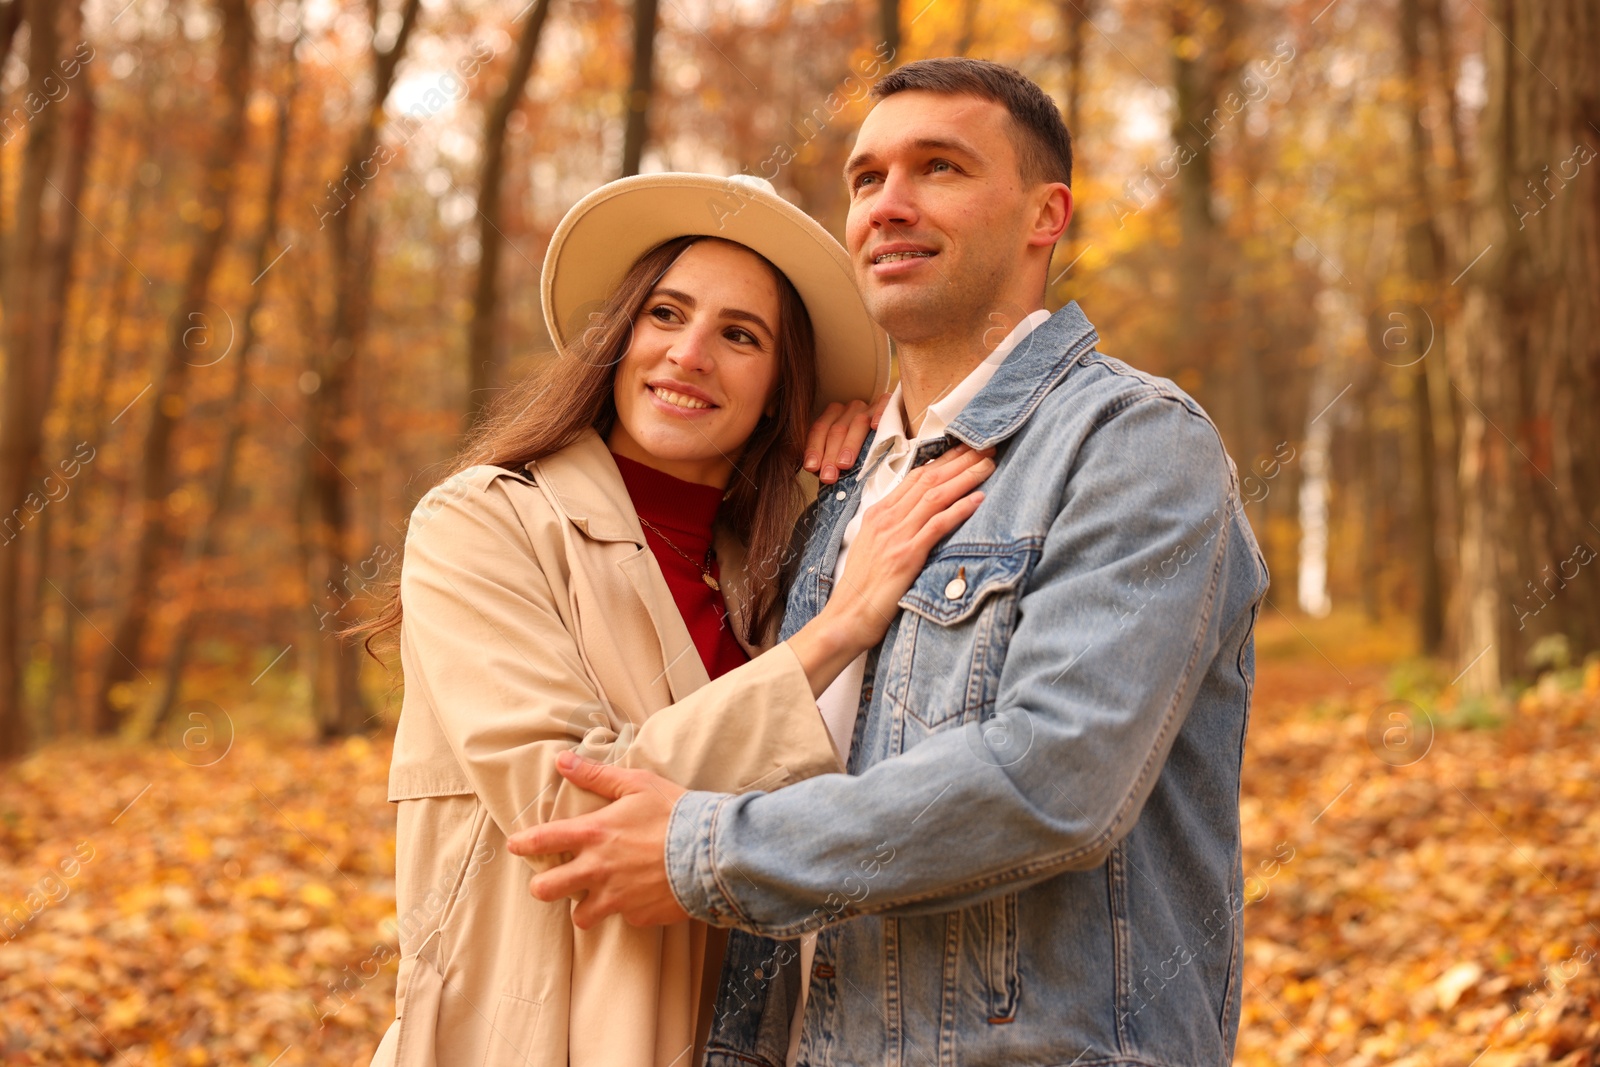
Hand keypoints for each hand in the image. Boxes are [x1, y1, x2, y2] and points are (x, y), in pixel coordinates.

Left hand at [506, 751, 690, 928]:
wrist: (712, 853)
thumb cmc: (675, 813)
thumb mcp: (637, 784)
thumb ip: (596, 775)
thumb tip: (563, 760)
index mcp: (594, 834)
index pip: (543, 841)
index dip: (523, 844)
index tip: (516, 845)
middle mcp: (597, 869)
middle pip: (546, 890)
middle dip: (543, 887)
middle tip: (552, 880)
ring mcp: (616, 897)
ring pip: (580, 916)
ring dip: (585, 906)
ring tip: (597, 894)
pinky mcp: (637, 916)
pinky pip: (622, 917)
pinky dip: (626, 908)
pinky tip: (641, 894)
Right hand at [788, 444, 993, 694]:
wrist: (847, 616)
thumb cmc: (861, 588)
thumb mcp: (873, 547)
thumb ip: (893, 528)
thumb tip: (916, 516)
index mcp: (878, 514)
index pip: (916, 477)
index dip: (944, 460)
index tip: (966, 450)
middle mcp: (887, 518)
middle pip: (929, 479)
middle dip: (960, 461)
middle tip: (986, 448)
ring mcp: (896, 535)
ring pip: (936, 495)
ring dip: (966, 477)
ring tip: (989, 465)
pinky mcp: (907, 555)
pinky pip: (938, 525)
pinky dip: (960, 509)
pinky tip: (979, 498)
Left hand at [803, 392, 892, 483]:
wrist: (893, 439)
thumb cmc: (864, 453)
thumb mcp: (843, 456)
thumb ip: (830, 461)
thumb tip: (822, 475)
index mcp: (833, 416)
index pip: (819, 429)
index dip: (814, 448)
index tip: (812, 467)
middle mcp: (850, 409)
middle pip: (837, 429)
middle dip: (831, 454)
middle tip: (829, 476)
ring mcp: (869, 406)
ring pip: (858, 421)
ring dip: (850, 444)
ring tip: (844, 464)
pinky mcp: (890, 404)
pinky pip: (884, 405)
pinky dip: (879, 414)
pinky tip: (875, 426)